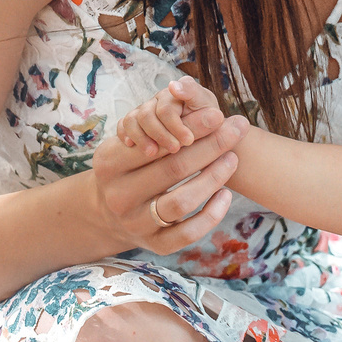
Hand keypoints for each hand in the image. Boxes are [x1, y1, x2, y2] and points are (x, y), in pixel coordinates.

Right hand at [90, 85, 243, 254]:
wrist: (104, 212)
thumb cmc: (128, 167)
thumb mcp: (129, 143)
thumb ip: (156, 125)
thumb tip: (193, 96)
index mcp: (109, 164)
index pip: (156, 142)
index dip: (190, 128)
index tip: (219, 114)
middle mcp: (119, 195)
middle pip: (173, 168)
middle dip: (211, 145)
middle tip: (238, 127)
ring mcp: (135, 223)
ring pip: (181, 202)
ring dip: (213, 178)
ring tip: (233, 158)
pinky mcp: (154, 245)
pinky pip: (188, 233)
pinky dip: (212, 214)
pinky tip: (226, 194)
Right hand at [115, 78, 224, 156]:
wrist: (206, 135)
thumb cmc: (210, 126)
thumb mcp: (213, 119)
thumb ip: (201, 111)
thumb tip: (185, 96)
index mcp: (182, 93)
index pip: (171, 105)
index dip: (176, 123)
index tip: (187, 140)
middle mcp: (162, 98)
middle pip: (149, 113)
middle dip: (161, 134)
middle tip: (175, 151)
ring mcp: (147, 108)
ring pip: (134, 118)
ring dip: (142, 137)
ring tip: (153, 153)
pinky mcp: (137, 121)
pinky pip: (123, 124)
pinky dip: (126, 134)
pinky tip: (131, 145)